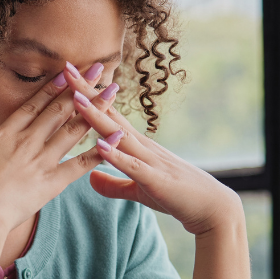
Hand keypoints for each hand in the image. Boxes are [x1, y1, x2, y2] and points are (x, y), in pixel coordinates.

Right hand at [0, 61, 118, 233]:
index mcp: (4, 134)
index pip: (34, 105)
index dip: (53, 87)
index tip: (67, 72)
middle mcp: (26, 141)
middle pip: (58, 109)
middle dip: (79, 87)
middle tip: (97, 69)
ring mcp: (40, 160)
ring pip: (72, 129)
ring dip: (95, 109)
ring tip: (111, 92)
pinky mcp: (51, 182)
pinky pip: (80, 162)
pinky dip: (99, 149)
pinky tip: (115, 137)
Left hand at [70, 89, 244, 235]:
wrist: (212, 208)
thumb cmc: (177, 196)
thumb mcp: (139, 189)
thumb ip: (113, 183)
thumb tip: (90, 178)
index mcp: (136, 147)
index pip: (108, 116)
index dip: (88, 96)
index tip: (69, 77)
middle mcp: (142, 146)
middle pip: (109, 116)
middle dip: (87, 94)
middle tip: (67, 69)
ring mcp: (149, 160)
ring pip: (118, 135)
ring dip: (97, 118)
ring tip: (77, 100)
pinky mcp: (155, 179)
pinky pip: (132, 166)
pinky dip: (116, 156)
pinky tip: (100, 145)